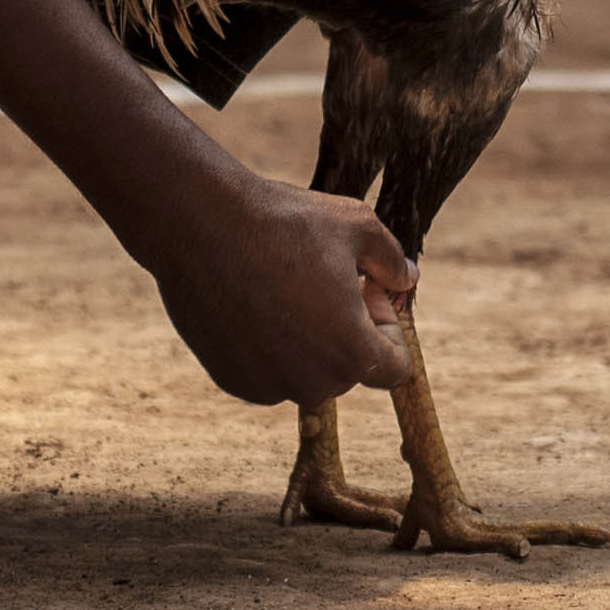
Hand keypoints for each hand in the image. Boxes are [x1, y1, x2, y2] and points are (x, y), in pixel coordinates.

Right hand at [147, 171, 417, 406]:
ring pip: (306, 371)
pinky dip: (270, 345)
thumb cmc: (286, 223)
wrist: (202, 225)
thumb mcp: (358, 226)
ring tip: (286, 287)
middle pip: (349, 368)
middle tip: (324, 279)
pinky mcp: (232, 380)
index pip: (395, 368)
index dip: (388, 328)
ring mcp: (268, 386)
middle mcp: (312, 383)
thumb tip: (406, 280)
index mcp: (352, 352)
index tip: (364, 289)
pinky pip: (269, 371)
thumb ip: (392, 261)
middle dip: (347, 329)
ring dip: (307, 340)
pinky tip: (254, 299)